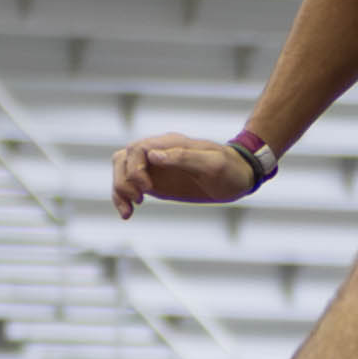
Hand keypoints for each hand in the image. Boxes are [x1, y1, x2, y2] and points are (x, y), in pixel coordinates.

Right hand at [111, 133, 256, 217]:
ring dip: (118, 190)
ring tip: (128, 211)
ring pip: (122, 171)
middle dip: (123, 180)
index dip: (135, 169)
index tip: (148, 189)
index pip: (137, 149)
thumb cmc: (229, 168)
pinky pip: (130, 186)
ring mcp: (155, 167)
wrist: (238, 177)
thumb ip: (183, 157)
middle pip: (123, 159)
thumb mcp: (213, 163)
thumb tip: (153, 156)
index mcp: (170, 144)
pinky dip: (123, 198)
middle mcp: (158, 153)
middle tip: (138, 199)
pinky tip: (127, 214)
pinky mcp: (156, 182)